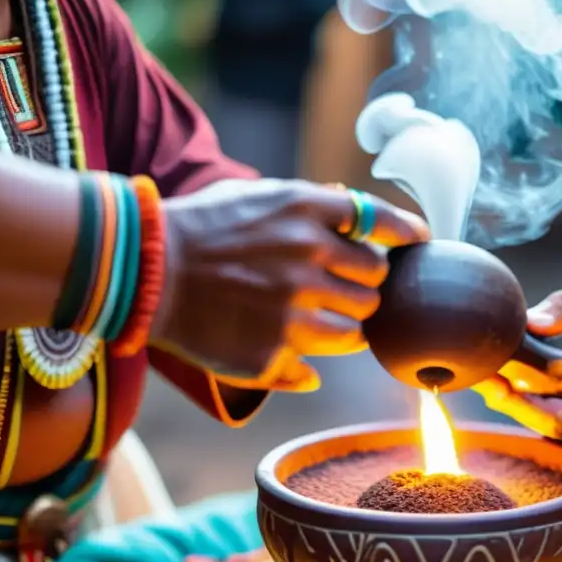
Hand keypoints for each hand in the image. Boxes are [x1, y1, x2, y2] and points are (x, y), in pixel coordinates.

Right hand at [151, 179, 429, 386]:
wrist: (143, 273)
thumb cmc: (202, 230)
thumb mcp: (258, 196)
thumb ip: (313, 205)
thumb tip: (360, 214)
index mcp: (305, 210)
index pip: (381, 220)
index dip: (407, 233)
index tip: (419, 241)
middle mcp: (306, 255)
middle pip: (375, 283)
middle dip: (364, 286)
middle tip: (339, 288)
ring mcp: (293, 306)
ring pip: (356, 330)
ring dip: (343, 326)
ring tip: (310, 318)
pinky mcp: (275, 349)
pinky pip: (318, 365)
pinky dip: (309, 360)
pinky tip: (283, 344)